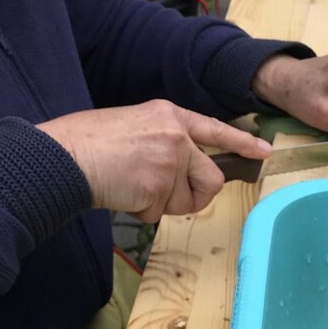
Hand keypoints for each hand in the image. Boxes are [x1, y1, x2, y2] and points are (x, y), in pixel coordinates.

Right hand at [39, 101, 270, 222]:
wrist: (62, 156)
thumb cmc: (87, 143)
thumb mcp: (133, 127)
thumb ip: (163, 143)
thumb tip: (178, 170)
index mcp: (168, 115)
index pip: (213, 129)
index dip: (242, 142)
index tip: (265, 151)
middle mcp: (175, 135)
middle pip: (211, 178)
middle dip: (195, 195)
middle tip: (164, 194)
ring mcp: (169, 160)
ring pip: (187, 200)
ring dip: (163, 203)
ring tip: (132, 186)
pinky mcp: (159, 186)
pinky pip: (161, 212)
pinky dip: (142, 211)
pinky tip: (122, 193)